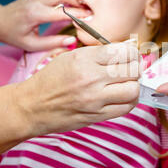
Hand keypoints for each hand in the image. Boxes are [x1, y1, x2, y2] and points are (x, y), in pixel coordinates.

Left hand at [0, 0, 89, 51]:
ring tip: (79, 4)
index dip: (78, 14)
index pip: (62, 12)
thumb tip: (72, 40)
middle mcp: (37, 0)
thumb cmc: (14, 35)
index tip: (90, 17)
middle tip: (87, 10)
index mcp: (35, 14)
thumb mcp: (32, 44)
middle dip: (78, 1)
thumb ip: (53, 43)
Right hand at [16, 43, 141, 134]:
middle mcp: (91, 78)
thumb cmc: (50, 79)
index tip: (130, 55)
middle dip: (136, 68)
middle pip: (133, 70)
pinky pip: (126, 108)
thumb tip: (126, 53)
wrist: (31, 106)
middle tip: (131, 69)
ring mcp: (95, 99)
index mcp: (85, 58)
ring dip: (134, 85)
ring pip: (133, 90)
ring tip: (127, 84)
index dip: (132, 53)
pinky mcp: (96, 116)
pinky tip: (123, 96)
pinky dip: (129, 101)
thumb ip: (98, 54)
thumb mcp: (70, 57)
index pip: (124, 52)